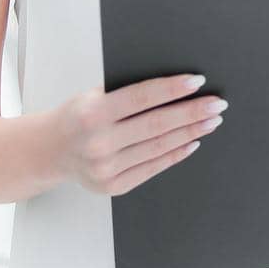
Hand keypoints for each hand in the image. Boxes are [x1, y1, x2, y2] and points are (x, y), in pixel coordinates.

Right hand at [50, 73, 225, 195]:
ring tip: (211, 120)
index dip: (172, 89)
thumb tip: (174, 83)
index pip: (142, 97)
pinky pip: (153, 167)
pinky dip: (176, 153)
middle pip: (157, 124)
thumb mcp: (93, 95)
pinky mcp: (113, 186)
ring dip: (191, 132)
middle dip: (192, 112)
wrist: (51, 150)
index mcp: (92, 113)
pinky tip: (193, 141)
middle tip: (217, 103)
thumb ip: (125, 91)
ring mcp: (106, 168)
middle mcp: (98, 143)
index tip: (198, 81)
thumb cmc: (78, 116)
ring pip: (159, 147)